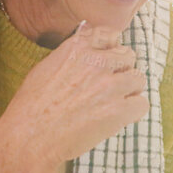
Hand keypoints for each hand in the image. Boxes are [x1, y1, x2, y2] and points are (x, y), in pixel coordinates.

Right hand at [0, 21, 146, 164]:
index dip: (111, 48)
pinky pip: (142, 104)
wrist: (30, 137)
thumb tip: (85, 37)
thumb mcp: (45, 68)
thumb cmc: (31, 107)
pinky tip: (119, 118)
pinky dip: (133, 112)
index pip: (109, 34)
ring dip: (129, 90)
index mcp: (77, 49)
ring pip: (138, 78)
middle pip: (128, 56)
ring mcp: (109, 85)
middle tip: (110, 87)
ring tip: (114, 103)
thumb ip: (70, 53)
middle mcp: (96, 62)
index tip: (108, 60)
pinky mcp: (118, 110)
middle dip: (121, 70)